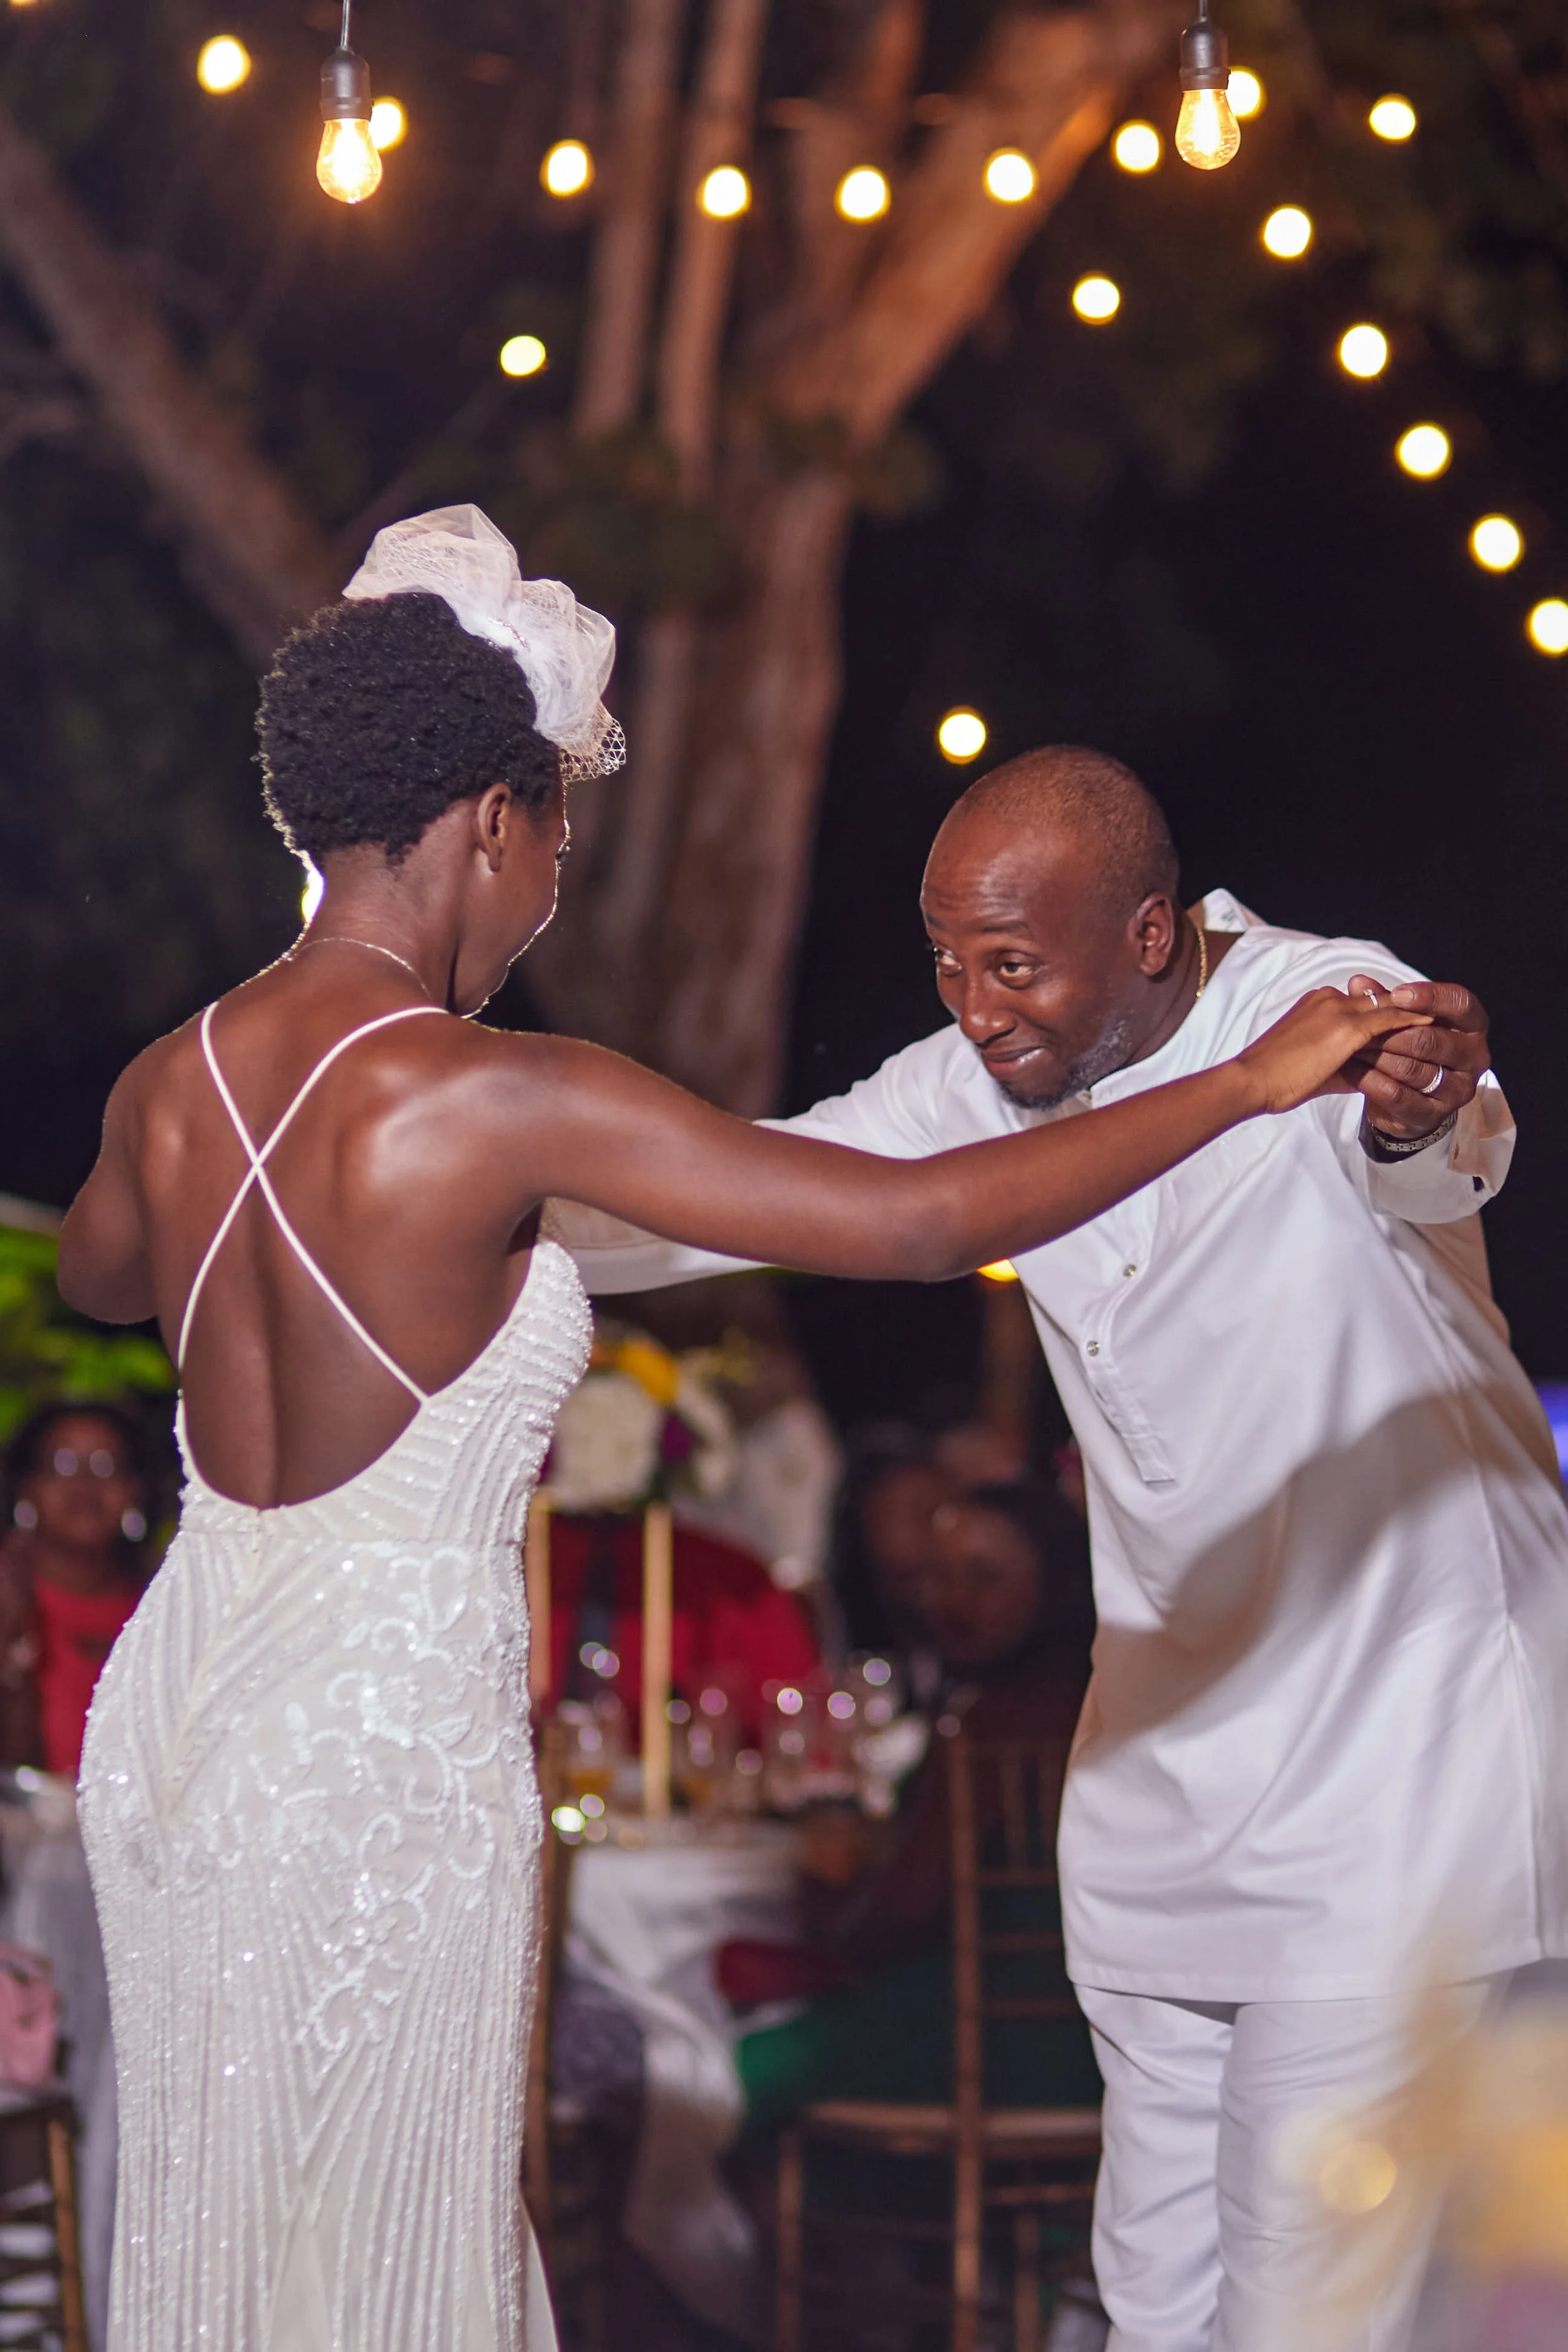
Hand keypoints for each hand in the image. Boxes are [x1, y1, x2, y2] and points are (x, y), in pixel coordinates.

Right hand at [1236, 988, 1433, 1116]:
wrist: (1253, 1080)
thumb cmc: (1276, 1080)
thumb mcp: (1316, 1069)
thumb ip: (1344, 1064)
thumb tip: (1366, 1074)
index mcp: (1318, 1005)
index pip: (1363, 1004)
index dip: (1389, 1011)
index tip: (1411, 1019)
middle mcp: (1330, 1000)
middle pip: (1379, 1000)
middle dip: (1407, 1007)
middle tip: (1436, 1016)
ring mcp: (1338, 1010)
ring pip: (1387, 1006)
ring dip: (1414, 1012)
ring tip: (1441, 1021)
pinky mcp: (1346, 1027)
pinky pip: (1389, 1019)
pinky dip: (1411, 1020)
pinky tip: (1431, 1025)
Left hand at [1345, 977, 1489, 1139]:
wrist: (1409, 1101)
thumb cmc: (1411, 1048)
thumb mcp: (1403, 1021)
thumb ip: (1385, 1002)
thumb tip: (1358, 983)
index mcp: (1473, 1026)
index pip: (1461, 1004)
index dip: (1430, 997)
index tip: (1398, 994)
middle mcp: (1474, 1058)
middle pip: (1430, 1040)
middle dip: (1390, 1032)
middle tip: (1359, 1025)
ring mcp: (1457, 1089)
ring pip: (1411, 1068)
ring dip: (1376, 1056)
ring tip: (1352, 1046)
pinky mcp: (1433, 1114)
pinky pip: (1396, 1095)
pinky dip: (1369, 1080)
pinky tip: (1351, 1068)